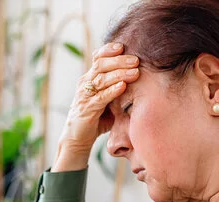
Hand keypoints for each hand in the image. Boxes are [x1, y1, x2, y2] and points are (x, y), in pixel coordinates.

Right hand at [55, 42, 139, 166]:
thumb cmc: (96, 118)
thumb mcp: (108, 99)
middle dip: (119, 61)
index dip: (109, 50)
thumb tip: (141, 77)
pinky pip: (100, 97)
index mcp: (89, 78)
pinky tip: (123, 86)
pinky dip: (112, 91)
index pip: (98, 58)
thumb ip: (118, 88)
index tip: (123, 46)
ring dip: (119, 74)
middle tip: (136, 60)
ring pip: (101, 79)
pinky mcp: (86, 109)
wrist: (77, 139)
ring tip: (135, 72)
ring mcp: (84, 96)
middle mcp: (85, 84)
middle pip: (101, 65)